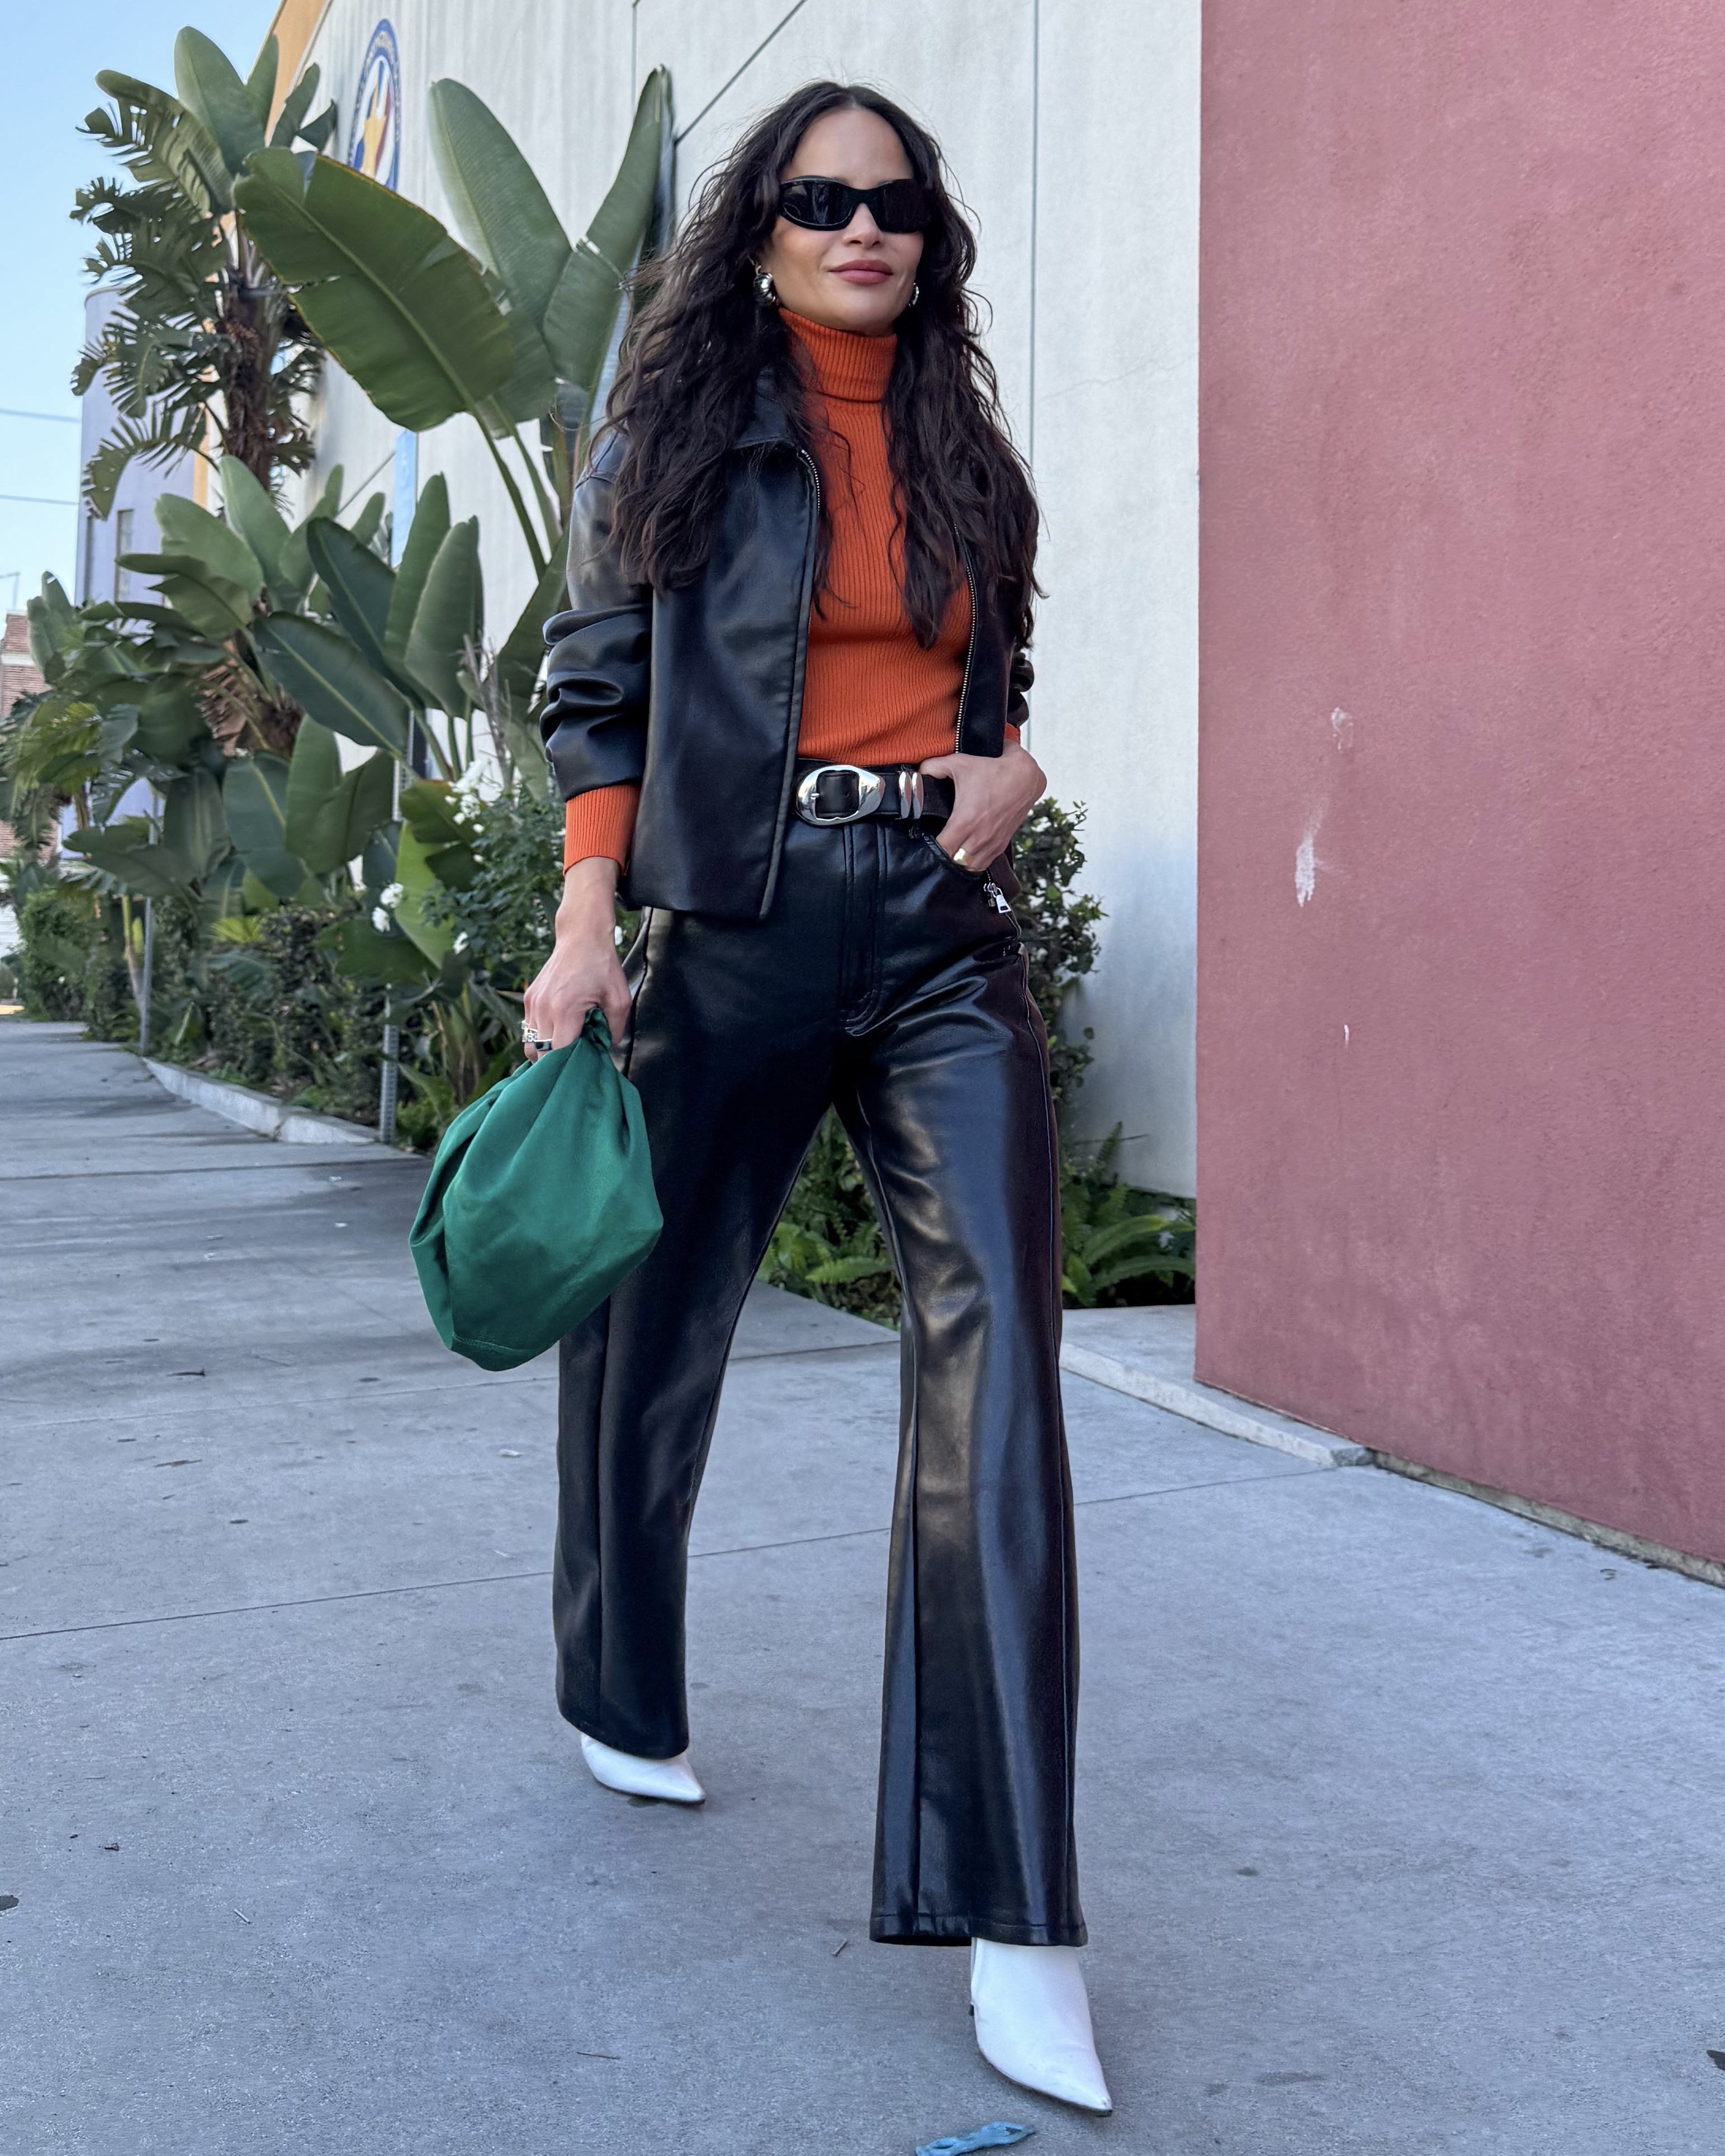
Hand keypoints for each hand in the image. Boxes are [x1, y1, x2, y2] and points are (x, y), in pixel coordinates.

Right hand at [523, 856, 629, 1052]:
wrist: (581, 937)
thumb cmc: (602, 966)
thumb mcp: (619, 999)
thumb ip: (614, 1029)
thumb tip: (607, 1050)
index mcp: (565, 1009)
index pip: (557, 1054)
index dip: (567, 1068)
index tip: (580, 1072)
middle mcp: (543, 1008)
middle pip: (540, 1055)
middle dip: (556, 1064)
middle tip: (575, 1063)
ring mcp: (532, 1003)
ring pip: (530, 1045)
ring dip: (546, 1053)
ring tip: (566, 1049)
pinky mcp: (529, 998)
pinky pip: (528, 1030)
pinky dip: (540, 1038)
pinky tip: (558, 1034)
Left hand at [919, 742, 1045, 869]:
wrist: (1025, 776)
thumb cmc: (994, 771)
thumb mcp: (959, 763)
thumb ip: (933, 767)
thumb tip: (918, 772)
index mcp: (966, 820)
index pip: (943, 849)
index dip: (931, 848)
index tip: (925, 841)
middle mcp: (980, 836)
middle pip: (954, 863)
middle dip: (943, 857)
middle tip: (935, 847)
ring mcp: (992, 843)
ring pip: (970, 868)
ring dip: (958, 862)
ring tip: (950, 852)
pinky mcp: (1001, 844)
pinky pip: (983, 864)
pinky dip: (973, 863)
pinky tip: (965, 854)